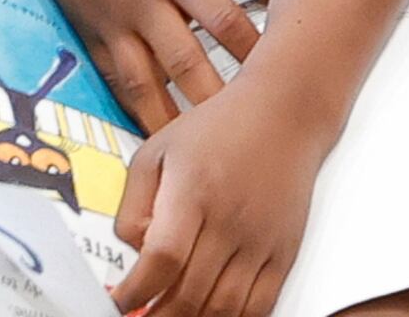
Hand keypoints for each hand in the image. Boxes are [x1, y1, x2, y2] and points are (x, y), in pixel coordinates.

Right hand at [3, 0, 276, 135]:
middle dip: (216, 101)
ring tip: (195, 154)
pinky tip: (152, 135)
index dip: (254, 50)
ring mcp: (114, 25)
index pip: (224, 20)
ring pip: (147, 83)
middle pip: (187, 62)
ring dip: (172, 121)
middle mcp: (146, 4)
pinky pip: (116, 82)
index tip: (281, 75)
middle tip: (245, 134)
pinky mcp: (91, 37)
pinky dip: (135, 110)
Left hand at [110, 62, 332, 316]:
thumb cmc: (220, 127)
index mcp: (194, 191)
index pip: (163, 259)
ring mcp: (261, 239)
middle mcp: (230, 219)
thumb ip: (133, 204)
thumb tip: (134, 252)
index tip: (120, 302)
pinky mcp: (285, 251)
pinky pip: (261, 305)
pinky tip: (212, 316)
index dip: (136, 292)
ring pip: (225, 309)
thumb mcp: (157, 150)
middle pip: (191, 294)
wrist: (287, 111)